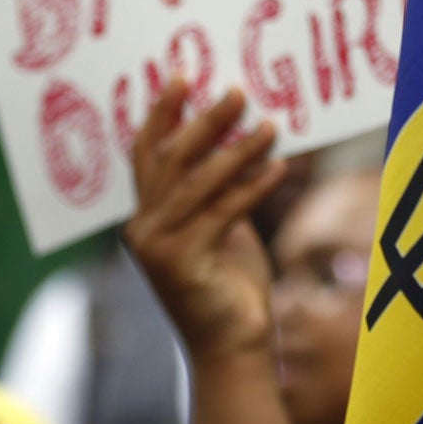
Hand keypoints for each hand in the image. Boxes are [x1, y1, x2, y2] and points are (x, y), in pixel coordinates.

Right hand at [122, 81, 286, 361]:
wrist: (231, 347)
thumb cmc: (227, 288)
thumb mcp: (219, 230)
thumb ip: (214, 194)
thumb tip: (235, 141)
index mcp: (145, 218)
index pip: (147, 156)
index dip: (162, 115)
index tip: (181, 76)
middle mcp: (143, 229)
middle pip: (170, 161)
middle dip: (203, 121)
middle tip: (235, 91)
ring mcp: (159, 247)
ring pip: (197, 183)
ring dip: (237, 150)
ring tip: (270, 125)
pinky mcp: (184, 263)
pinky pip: (223, 212)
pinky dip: (252, 187)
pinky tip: (279, 168)